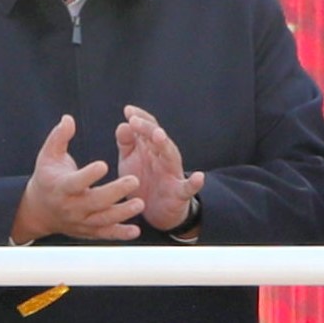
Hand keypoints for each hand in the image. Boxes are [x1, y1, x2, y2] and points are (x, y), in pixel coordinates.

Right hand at [10, 116, 142, 244]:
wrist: (39, 210)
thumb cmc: (47, 177)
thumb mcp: (48, 156)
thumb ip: (59, 137)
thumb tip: (68, 119)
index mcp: (61, 187)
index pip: (75, 182)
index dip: (88, 175)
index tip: (104, 164)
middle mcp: (71, 206)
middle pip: (94, 202)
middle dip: (115, 192)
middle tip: (134, 180)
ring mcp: (80, 221)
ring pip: (103, 219)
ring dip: (122, 213)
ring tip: (140, 203)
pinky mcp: (88, 231)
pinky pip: (105, 234)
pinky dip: (120, 234)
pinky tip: (135, 231)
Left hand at [110, 102, 203, 234]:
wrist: (156, 212)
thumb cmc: (143, 181)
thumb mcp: (130, 161)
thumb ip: (126, 143)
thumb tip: (123, 124)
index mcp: (152, 148)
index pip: (149, 127)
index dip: (140, 118)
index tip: (128, 110)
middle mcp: (164, 157)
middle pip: (159, 139)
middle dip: (148, 128)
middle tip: (134, 121)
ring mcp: (173, 174)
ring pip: (172, 156)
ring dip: (166, 145)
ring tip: (159, 135)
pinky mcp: (180, 193)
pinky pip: (188, 187)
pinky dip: (195, 183)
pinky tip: (200, 177)